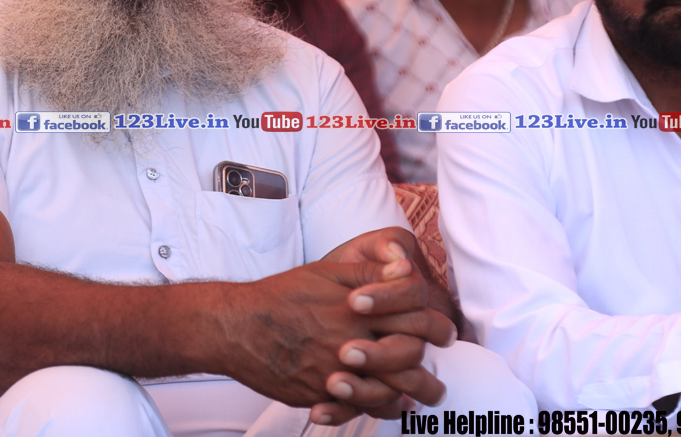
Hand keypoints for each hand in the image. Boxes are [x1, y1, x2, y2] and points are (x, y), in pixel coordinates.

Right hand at [220, 257, 454, 425]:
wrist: (236, 326)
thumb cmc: (281, 296)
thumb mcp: (325, 272)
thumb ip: (367, 274)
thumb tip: (404, 269)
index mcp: (359, 309)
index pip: (414, 319)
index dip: (436, 328)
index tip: (444, 335)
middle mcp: (351, 341)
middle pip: (408, 362)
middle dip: (430, 376)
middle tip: (439, 382)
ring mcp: (336, 371)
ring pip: (388, 391)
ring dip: (410, 398)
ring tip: (421, 400)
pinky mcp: (319, 393)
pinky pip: (359, 408)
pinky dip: (378, 410)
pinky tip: (387, 407)